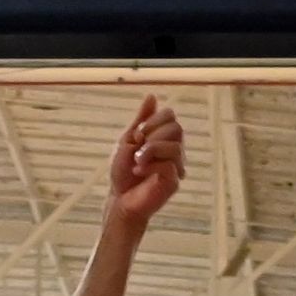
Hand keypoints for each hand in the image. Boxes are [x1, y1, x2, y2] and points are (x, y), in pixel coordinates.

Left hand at [108, 96, 184, 226]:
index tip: (137, 134)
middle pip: (176, 128)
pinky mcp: (174, 181)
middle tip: (137, 149)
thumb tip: (152, 96)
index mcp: (163, 137)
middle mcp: (173, 149)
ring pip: (175, 146)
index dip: (153, 120)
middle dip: (152, 136)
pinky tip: (139, 172)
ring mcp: (176, 165)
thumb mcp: (127, 140)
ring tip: (138, 162)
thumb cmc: (123, 172)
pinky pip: (169, 165)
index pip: (170, 115)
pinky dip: (150, 166)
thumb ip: (141, 120)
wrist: (119, 198)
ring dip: (151, 151)